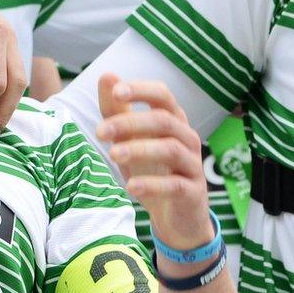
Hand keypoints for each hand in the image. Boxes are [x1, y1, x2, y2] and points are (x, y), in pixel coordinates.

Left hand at [95, 74, 214, 251]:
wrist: (175, 217)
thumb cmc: (152, 169)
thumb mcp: (130, 140)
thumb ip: (116, 110)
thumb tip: (107, 75)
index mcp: (172, 119)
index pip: (162, 95)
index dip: (140, 90)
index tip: (115, 92)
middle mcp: (187, 137)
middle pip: (164, 120)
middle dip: (130, 123)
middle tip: (100, 132)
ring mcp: (193, 165)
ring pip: (171, 149)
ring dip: (139, 149)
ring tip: (113, 155)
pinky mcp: (193, 192)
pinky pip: (176, 185)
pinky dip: (152, 184)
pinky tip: (130, 187)